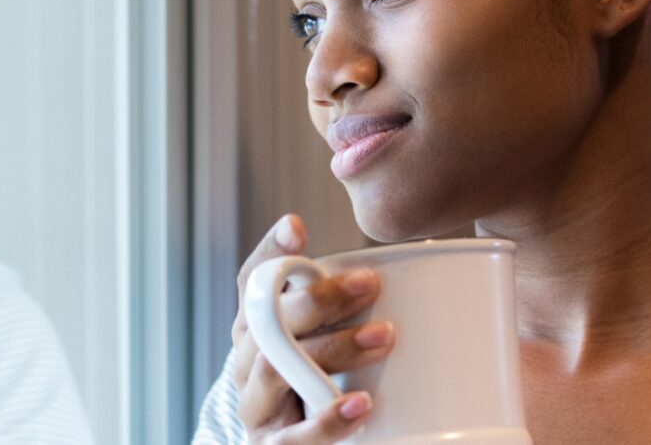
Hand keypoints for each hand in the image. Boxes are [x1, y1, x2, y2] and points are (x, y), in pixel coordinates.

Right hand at [232, 215, 393, 442]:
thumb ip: (339, 305)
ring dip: (333, 349)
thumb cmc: (317, 380)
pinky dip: (327, 421)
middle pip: (270, 321)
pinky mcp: (271, 444)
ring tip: (383, 337)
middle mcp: (246, 359)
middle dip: (319, 299)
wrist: (292, 443)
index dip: (270, 252)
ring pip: (278, 369)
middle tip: (370, 284)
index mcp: (255, 325)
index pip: (252, 280)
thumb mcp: (320, 337)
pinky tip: (360, 405)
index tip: (296, 227)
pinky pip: (294, 436)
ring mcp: (256, 403)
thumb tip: (404, 265)